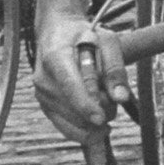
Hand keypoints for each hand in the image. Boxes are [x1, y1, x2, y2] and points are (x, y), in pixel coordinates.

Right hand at [32, 8, 123, 155]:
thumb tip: (121, 97)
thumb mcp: (106, 41)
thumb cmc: (83, 36)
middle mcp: (44, 79)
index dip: (85, 105)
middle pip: (74, 109)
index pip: (69, 86)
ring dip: (95, 120)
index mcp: (56, 57)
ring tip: (103, 100)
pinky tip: (97, 119)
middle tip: (110, 94)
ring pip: (73, 123)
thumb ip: (115, 68)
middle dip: (99, 110)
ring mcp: (42, 95)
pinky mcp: (45, 107)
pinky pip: (68, 129)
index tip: (100, 119)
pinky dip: (86, 130)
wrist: (56, 34)